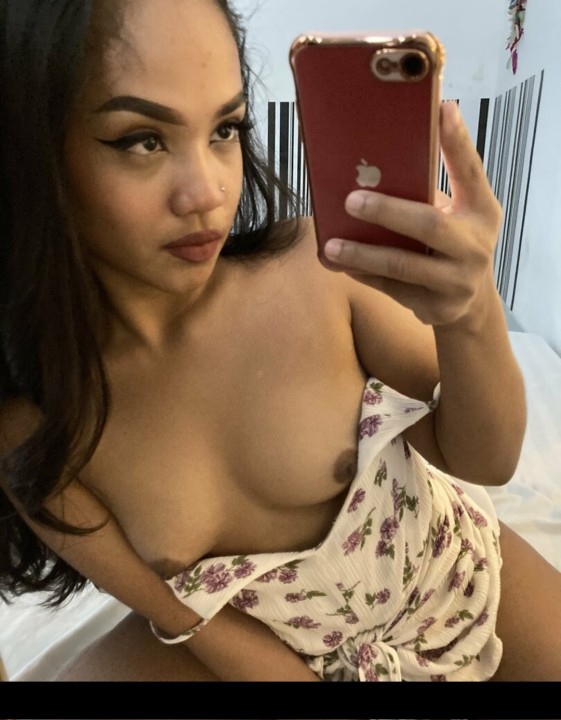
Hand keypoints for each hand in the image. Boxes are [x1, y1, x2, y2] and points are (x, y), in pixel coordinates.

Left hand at [323, 101, 502, 326]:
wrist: (472, 305)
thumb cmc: (455, 245)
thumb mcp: (459, 214)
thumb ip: (433, 188)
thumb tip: (383, 155)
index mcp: (481, 213)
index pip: (471, 172)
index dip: (457, 142)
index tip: (441, 109)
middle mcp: (475, 246)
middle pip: (429, 226)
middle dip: (388, 212)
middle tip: (351, 200)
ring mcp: (457, 282)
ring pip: (403, 267)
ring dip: (363, 255)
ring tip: (331, 246)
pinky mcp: (437, 308)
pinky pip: (391, 290)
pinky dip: (363, 275)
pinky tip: (338, 265)